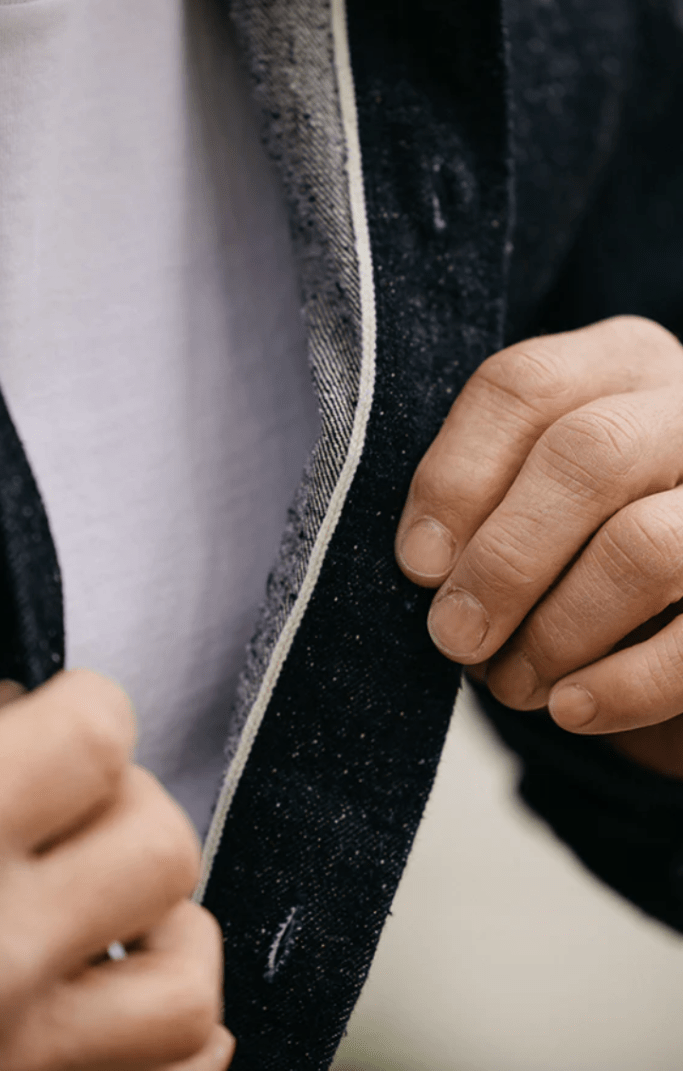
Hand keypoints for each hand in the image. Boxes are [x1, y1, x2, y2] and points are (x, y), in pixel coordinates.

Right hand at [0, 669, 232, 1070]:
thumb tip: (20, 713)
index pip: (99, 735)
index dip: (86, 706)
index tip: (61, 719)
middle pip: (163, 847)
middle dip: (127, 808)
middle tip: (76, 811)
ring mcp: (0, 1062)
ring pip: (188, 990)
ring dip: (166, 935)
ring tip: (112, 912)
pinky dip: (170, 1041)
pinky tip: (123, 994)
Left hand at [395, 315, 682, 777]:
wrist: (679, 595)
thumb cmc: (583, 534)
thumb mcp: (535, 490)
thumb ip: (484, 501)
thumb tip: (430, 564)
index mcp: (618, 365)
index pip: (524, 386)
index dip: (456, 478)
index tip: (418, 564)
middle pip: (587, 455)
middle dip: (504, 560)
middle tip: (454, 637)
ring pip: (644, 547)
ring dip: (557, 630)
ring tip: (510, 682)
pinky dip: (625, 685)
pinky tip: (571, 710)